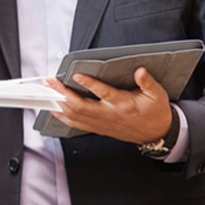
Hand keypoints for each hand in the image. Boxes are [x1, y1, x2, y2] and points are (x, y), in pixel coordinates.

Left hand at [42, 67, 171, 144]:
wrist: (156, 134)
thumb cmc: (154, 112)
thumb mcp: (157, 94)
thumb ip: (147, 82)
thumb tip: (140, 71)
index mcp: (123, 104)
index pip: (103, 93)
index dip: (89, 84)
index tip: (77, 74)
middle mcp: (109, 114)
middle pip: (80, 106)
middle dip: (62, 93)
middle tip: (50, 81)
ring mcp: (101, 123)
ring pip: (74, 116)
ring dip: (58, 104)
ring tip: (47, 91)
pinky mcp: (97, 128)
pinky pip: (75, 124)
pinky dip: (62, 116)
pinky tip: (53, 108)